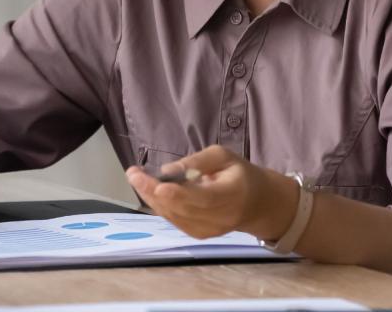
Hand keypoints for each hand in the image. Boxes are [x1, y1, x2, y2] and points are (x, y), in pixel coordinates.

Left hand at [125, 145, 297, 240]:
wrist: (257, 203)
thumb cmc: (239, 174)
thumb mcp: (224, 156)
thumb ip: (198, 161)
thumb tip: (167, 170)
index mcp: (233, 195)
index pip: (204, 199)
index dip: (180, 194)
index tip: (158, 184)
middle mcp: (222, 218)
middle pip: (183, 209)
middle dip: (154, 192)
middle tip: (133, 173)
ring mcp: (210, 231)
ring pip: (174, 216)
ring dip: (152, 198)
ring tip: (137, 178)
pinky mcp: (200, 235)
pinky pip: (175, 220)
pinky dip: (160, 206)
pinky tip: (151, 191)